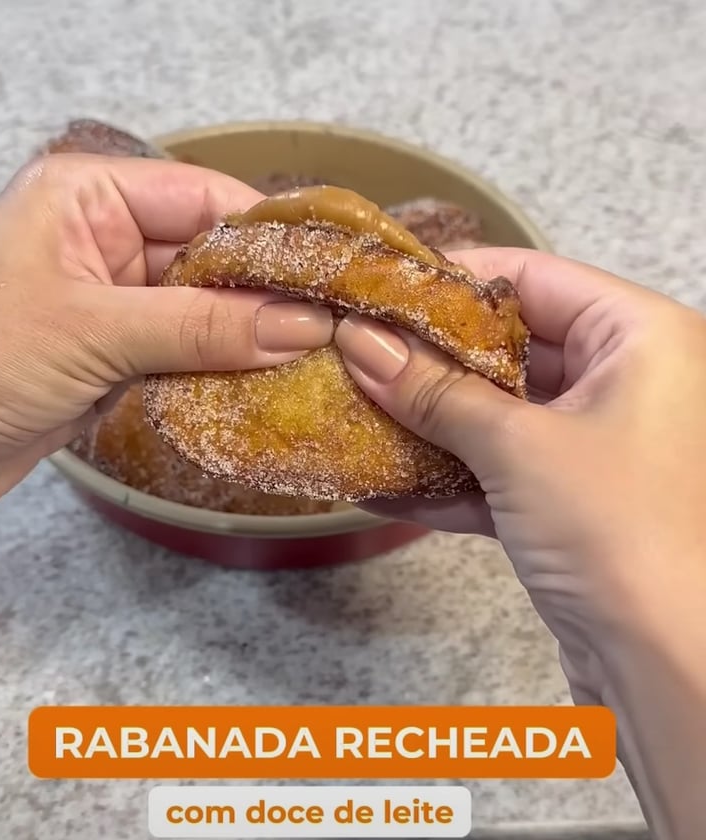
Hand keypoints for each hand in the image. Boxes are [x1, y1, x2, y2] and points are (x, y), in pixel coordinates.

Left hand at [0, 154, 331, 517]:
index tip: (329, 267)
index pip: (203, 197)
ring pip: (205, 309)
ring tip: (315, 356)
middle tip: (333, 322)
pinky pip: (187, 351)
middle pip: (210, 256)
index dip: (268, 233)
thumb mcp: (95, 331)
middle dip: (267, 292)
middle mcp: (106, 239)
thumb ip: (203, 326)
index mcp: (90, 196)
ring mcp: (114, 300)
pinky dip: (223, 368)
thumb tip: (299, 323)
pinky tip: (267, 384)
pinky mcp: (118, 353)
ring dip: (251, 336)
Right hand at [335, 248, 705, 838]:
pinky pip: (502, 468)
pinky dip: (450, 476)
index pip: (534, 277)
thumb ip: (433, 392)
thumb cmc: (618, 531)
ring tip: (359, 408)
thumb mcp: (516, 446)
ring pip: (501, 411)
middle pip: (512, 346)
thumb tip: (360, 345)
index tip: (383, 287)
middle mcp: (627, 380)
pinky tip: (385, 486)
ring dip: (432, 419)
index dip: (454, 279)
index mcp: (640, 338)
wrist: (666, 663)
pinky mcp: (573, 498)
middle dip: (433, 358)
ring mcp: (599, 442)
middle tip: (360, 350)